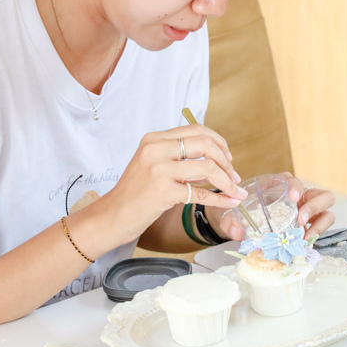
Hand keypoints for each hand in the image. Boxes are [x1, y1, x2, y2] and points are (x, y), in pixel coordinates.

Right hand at [104, 124, 246, 242]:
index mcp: (154, 139)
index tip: (228, 157)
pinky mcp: (163, 191)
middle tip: (234, 176)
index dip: (218, 142)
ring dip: (228, 181)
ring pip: (208, 167)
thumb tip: (213, 160)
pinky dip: (220, 198)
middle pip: (205, 144)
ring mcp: (159, 169)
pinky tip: (229, 202)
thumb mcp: (152, 165)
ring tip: (235, 191)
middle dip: (226, 161)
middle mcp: (156, 149)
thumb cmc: (134, 194)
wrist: (111, 216)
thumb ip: (177, 158)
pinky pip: (201, 193)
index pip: (196, 130)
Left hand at [218, 172, 335, 240]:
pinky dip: (317, 232)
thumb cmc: (238, 212)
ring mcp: (306, 209)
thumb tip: (236, 232)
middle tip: (300, 220)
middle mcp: (298, 195)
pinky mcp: (309, 223)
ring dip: (320, 223)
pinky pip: (322, 224)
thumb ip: (230, 223)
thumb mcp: (230, 215)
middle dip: (314, 206)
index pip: (293, 180)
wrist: (240, 222)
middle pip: (320, 194)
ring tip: (305, 236)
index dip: (296, 187)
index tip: (293, 199)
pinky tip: (304, 242)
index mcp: (279, 184)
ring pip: (327, 211)